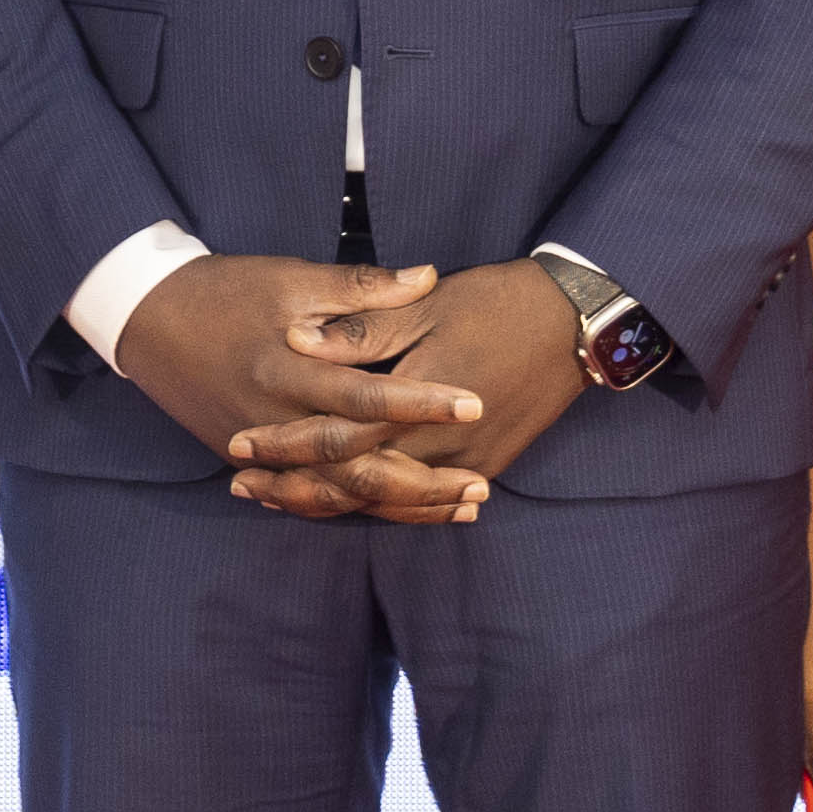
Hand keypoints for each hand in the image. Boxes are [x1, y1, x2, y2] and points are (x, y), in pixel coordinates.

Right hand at [121, 253, 474, 518]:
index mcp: (287, 370)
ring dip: (400, 505)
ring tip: (458, 507)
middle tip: (482, 482)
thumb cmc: (224, 289)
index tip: (474, 402)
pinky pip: (308, 495)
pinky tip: (399, 512)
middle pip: (355, 466)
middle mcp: (274, 421)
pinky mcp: (247, 461)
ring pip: (336, 494)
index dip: (421, 402)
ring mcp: (259, 449)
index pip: (366, 396)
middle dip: (422, 479)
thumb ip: (360, 288)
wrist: (146, 319)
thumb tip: (427, 277)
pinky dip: (355, 506)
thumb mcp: (290, 277)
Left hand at [235, 260, 597, 524]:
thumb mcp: (426, 306)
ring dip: (330, 504)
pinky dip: (378, 508)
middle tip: (243, 485)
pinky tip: (348, 504)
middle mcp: (438, 445)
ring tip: (278, 500)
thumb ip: (362, 328)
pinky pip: (420, 504)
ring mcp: (465, 466)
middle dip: (294, 488)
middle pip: (352, 483)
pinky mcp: (483, 470)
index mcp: (414, 399)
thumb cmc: (496, 303)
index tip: (239, 446)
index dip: (283, 444)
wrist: (574, 324)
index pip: (336, 436)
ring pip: (384, 503)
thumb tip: (299, 338)